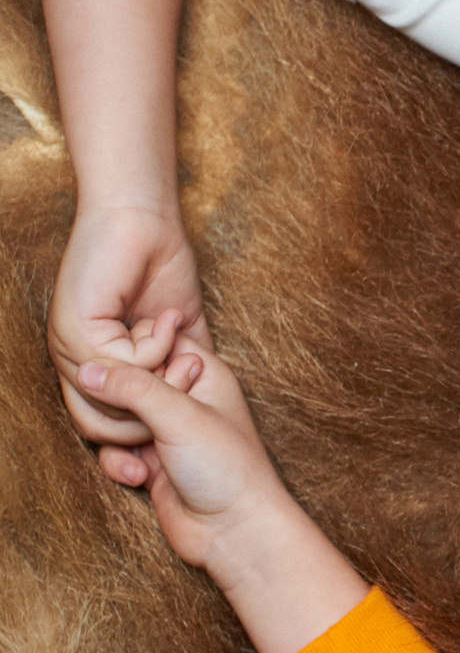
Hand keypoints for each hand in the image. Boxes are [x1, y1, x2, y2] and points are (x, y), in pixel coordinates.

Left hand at [49, 202, 204, 444]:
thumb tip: (199, 405)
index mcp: (89, 367)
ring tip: (179, 338)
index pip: (105, 428)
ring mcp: (68, 347)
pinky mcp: (76, 329)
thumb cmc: (158, 268)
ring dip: (163, 374)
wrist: (143, 221)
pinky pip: (123, 367)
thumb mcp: (178, 334)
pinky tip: (164, 318)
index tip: (189, 393)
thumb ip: (180, 368)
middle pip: (107, 426)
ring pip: (118, 400)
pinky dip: (155, 347)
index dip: (147, 431)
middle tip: (191, 372)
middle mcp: (70, 362)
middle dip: (160, 411)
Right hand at [73, 349, 289, 577]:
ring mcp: (164, 429)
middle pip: (125, 378)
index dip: (135, 355)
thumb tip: (86, 368)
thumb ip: (133, 388)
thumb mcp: (180, 417)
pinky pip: (112, 448)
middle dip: (116, 404)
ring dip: (115, 438)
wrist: (235, 533)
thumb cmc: (227, 469)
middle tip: (135, 425)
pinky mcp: (149, 459)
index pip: (153, 339)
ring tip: (141, 457)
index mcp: (203, 373)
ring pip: (112, 415)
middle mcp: (183, 397)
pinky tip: (140, 479)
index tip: (132, 379)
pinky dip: (117, 462)